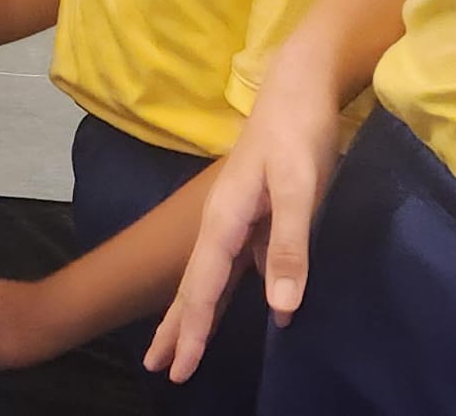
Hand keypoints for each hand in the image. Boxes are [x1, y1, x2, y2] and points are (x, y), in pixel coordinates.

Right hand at [145, 65, 342, 384]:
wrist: (299, 85)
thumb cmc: (297, 133)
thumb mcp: (299, 187)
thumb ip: (289, 246)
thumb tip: (280, 310)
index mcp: (225, 218)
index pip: (204, 286)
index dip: (192, 330)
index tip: (176, 370)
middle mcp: (223, 221)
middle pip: (195, 284)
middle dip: (177, 326)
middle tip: (156, 368)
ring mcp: (238, 217)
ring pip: (209, 275)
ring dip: (194, 313)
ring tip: (177, 347)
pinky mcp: (256, 213)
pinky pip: (233, 265)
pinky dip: (222, 292)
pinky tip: (235, 308)